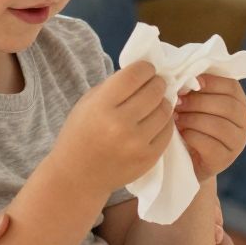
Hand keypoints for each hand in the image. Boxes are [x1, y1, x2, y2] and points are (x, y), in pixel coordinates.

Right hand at [58, 61, 171, 186]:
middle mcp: (121, 124)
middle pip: (155, 90)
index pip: (136, 74)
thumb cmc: (80, 134)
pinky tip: (153, 122)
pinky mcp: (149, 157)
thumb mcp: (88, 102)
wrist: (77, 176)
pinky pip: (168, 130)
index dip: (145, 68)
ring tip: (153, 104)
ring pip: (165, 109)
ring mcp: (137, 143)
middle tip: (153, 85)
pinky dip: (164, 122)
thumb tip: (145, 71)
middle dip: (156, 83)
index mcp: (102, 106)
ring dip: (162, 102)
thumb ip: (114, 85)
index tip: (146, 70)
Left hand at [175, 74, 245, 180]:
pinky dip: (192, 136)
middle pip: (227, 106)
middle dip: (198, 102)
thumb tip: (185, 76)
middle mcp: (245, 122)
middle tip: (177, 102)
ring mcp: (238, 143)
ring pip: (219, 125)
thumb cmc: (192, 125)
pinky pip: (210, 145)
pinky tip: (181, 134)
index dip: (211, 82)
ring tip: (176, 117)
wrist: (189, 161)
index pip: (232, 86)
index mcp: (239, 103)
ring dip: (193, 119)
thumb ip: (198, 90)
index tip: (190, 81)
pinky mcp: (225, 159)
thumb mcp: (197, 105)